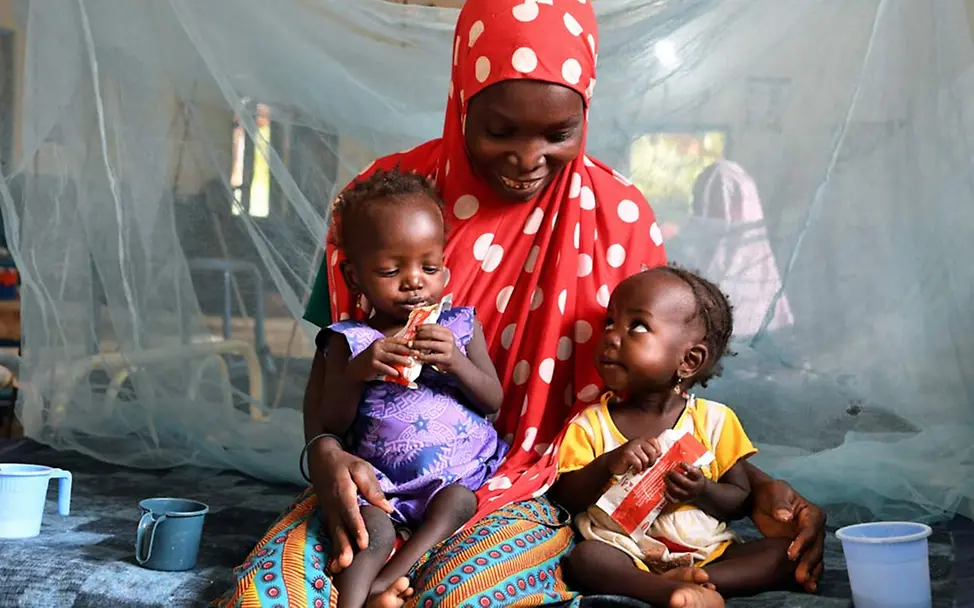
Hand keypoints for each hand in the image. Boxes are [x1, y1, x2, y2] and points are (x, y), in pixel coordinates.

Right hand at [306, 439, 392, 572]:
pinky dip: (332, 550)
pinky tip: (335, 565)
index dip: (357, 528)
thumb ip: (372, 488)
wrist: (320, 460)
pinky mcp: (328, 517)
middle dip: (344, 547)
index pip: (350, 512)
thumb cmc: (344, 464)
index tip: (363, 543)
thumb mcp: (360, 468)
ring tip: (340, 568)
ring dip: (337, 552)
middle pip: (339, 529)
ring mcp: (329, 513)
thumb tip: (388, 509)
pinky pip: (331, 535)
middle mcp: (333, 506)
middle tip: (348, 563)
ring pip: (334, 535)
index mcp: (343, 492)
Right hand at [347, 337, 415, 382]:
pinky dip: (392, 371)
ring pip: (391, 357)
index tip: (418, 345)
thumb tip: (409, 351)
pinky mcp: (372, 365)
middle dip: (408, 351)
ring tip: (411, 364)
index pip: (397, 340)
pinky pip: (385, 368)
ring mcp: (374, 355)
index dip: (408, 342)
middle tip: (417, 354)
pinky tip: (399, 374)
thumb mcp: (380, 352)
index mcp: (381, 342)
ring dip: (402, 360)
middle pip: (396, 348)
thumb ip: (391, 350)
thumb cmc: (371, 360)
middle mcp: (378, 346)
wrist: (355, 369)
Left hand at [411, 324, 460, 372]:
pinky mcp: (446, 358)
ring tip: (411, 346)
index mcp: (447, 331)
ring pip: (430, 344)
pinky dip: (422, 356)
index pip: (433, 326)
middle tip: (411, 339)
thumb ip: (431, 335)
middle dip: (419, 336)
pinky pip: (431, 356)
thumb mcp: (441, 340)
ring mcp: (448, 348)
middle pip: (431, 333)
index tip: (414, 330)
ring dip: (418, 344)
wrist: (456, 362)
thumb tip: (414, 331)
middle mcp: (449, 338)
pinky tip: (417, 356)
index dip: (422, 327)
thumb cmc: (445, 350)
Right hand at [607, 437, 660, 475]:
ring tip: (638, 469)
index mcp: (640, 440)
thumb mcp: (638, 454)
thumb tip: (661, 453)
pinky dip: (637, 469)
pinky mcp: (626, 454)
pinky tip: (633, 471)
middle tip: (646, 466)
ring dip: (643, 467)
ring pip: (645, 459)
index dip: (657, 451)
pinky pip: (638, 463)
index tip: (654, 458)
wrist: (610, 463)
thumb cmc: (626, 460)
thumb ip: (647, 452)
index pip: (654, 441)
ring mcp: (631, 447)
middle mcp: (636, 442)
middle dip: (651, 462)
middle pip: (652, 452)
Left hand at [664, 463, 707, 503]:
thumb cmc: (694, 479)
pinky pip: (672, 500)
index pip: (694, 472)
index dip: (686, 467)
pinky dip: (667, 494)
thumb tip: (679, 463)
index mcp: (699, 479)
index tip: (679, 463)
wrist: (699, 492)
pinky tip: (664, 488)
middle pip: (684, 482)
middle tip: (669, 470)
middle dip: (674, 475)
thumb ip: (689, 467)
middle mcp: (693, 489)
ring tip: (665, 476)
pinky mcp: (681, 501)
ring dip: (669, 482)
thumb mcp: (696, 471)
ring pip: (676, 490)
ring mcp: (687, 496)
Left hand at [751, 479, 825, 592]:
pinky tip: (806, 585)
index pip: (811, 530)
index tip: (791, 554)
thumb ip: (781, 504)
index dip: (803, 543)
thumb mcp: (775, 492)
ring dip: (811, 571)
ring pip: (814, 558)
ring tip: (805, 584)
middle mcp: (815, 528)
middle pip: (815, 547)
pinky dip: (808, 572)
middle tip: (799, 576)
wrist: (759, 498)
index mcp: (813, 513)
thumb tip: (786, 516)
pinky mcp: (801, 548)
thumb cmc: (769, 492)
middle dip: (808, 562)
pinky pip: (807, 562)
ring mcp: (809, 540)